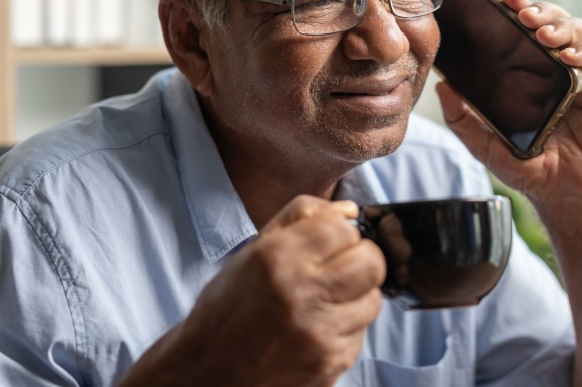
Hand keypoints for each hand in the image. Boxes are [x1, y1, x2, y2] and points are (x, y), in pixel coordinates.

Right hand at [121, 196, 384, 386]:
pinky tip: (318, 326)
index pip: (344, 229)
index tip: (328, 241)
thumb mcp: (255, 249)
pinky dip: (346, 326)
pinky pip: (361, 333)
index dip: (340, 232)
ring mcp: (319, 334)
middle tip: (340, 265)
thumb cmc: (230, 305)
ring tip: (325, 299)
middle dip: (361, 258)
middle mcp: (301, 294)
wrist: (208, 371)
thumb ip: (302, 217)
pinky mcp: (330, 363)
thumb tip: (350, 210)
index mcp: (278, 258)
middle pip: (372, 262)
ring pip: (372, 299)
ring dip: (356, 294)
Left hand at [436, 0, 581, 207]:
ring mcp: (579, 78)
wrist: (561, 194)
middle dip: (541, 11)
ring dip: (562, 26)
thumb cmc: (525, 167)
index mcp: (526, 73)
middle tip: (523, 14)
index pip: (524, 30)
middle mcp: (553, 69)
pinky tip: (568, 57)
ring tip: (543, 35)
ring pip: (579, 32)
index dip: (518, 8)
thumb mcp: (484, 144)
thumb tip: (441, 88)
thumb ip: (462, 119)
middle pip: (554, 22)